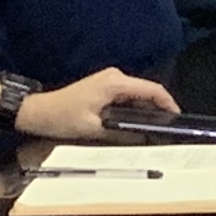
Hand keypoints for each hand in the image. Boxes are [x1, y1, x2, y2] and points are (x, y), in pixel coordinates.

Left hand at [15, 67, 181, 141]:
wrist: (37, 112)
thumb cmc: (62, 118)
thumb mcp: (94, 130)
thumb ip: (122, 134)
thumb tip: (145, 138)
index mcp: (115, 83)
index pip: (152, 89)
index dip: (169, 104)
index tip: (178, 119)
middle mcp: (115, 77)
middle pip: (147, 91)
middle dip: (159, 109)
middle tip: (166, 130)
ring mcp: (110, 81)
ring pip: (138, 95)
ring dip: (146, 110)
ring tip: (154, 130)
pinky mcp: (105, 87)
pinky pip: (128, 97)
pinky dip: (135, 109)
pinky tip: (136, 125)